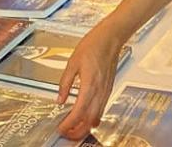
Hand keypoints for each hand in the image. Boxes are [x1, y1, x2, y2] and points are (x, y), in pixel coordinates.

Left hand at [56, 21, 125, 139]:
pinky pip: (101, 109)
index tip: (61, 128)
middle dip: (77, 131)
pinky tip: (86, 117)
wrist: (111, 38)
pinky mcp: (108, 89)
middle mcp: (100, 91)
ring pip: (97, 117)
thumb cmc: (93, 45)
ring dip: (85, 126)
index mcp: (90, 84)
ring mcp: (106, 91)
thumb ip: (65, 83)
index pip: (78, 112)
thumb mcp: (72, 63)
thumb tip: (60, 98)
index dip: (69, 124)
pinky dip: (93, 118)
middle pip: (89, 120)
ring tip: (73, 128)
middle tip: (66, 133)